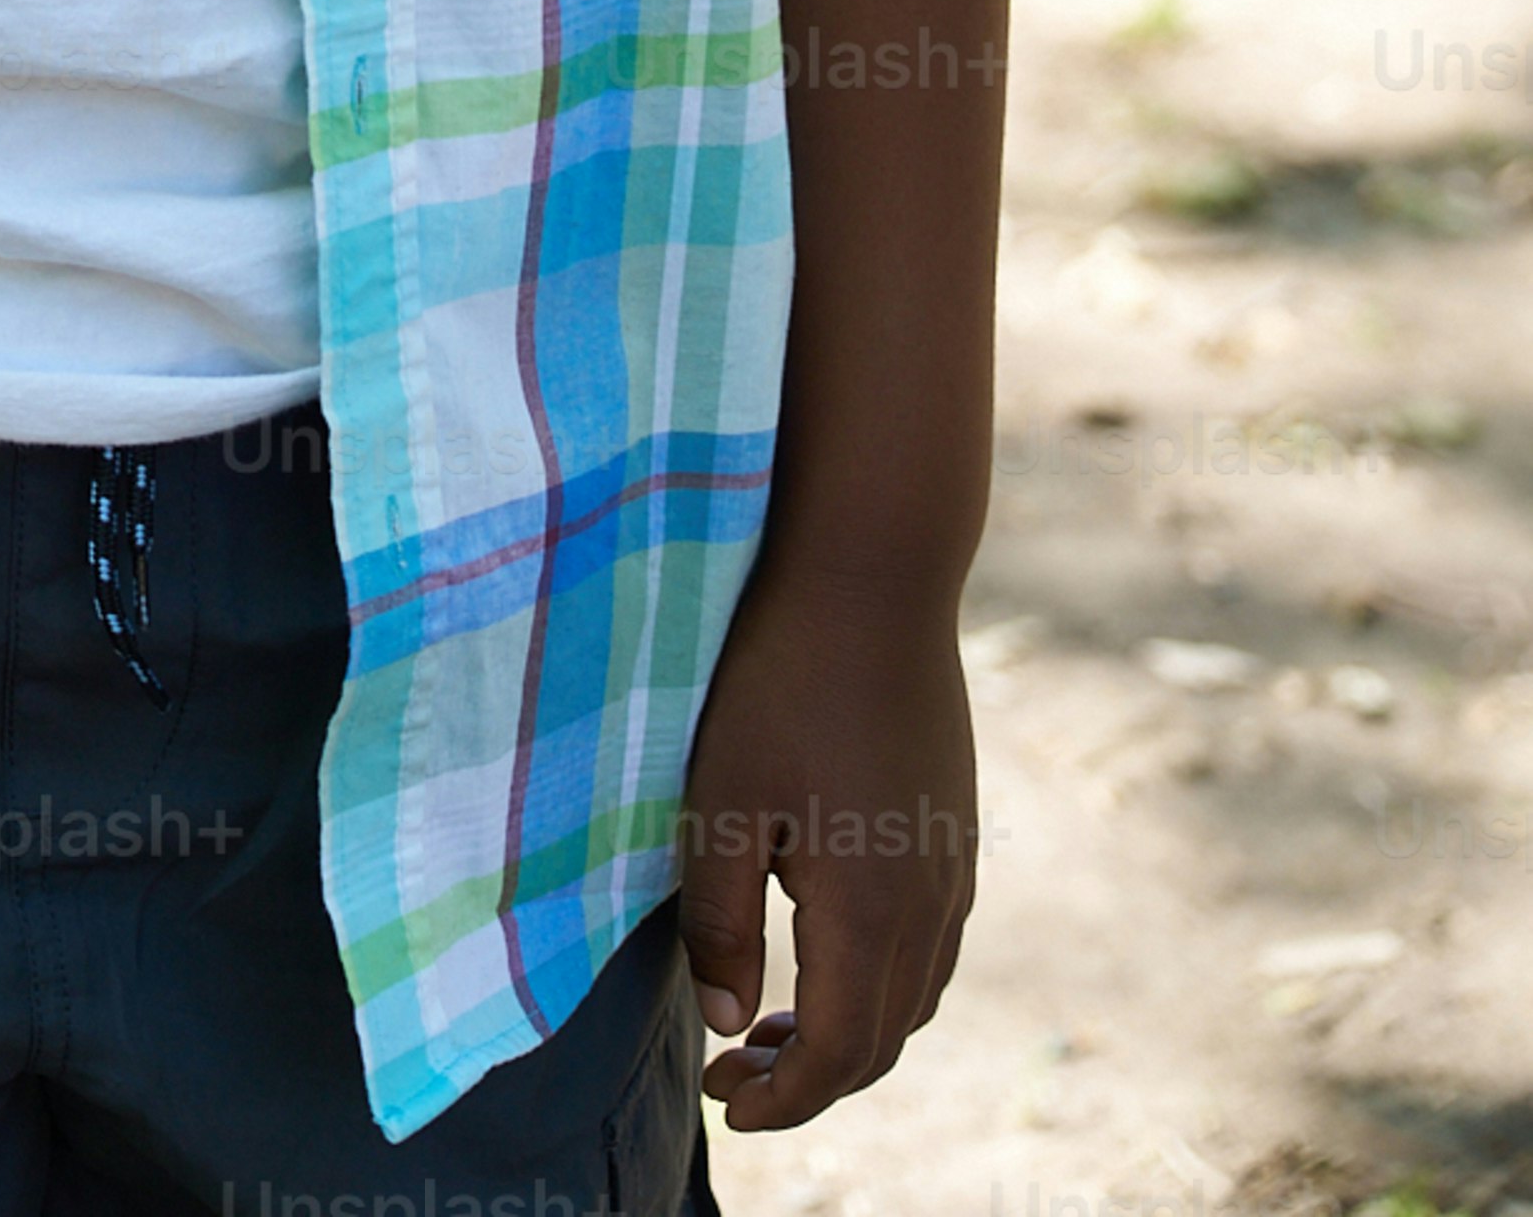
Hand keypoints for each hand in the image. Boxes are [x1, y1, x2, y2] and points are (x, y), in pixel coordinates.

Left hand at [674, 572, 977, 1128]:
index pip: (840, 1053)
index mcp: (872, 909)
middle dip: (810, 1075)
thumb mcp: (720, 800)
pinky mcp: (955, 823)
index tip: (725, 1099)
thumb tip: (727, 1022)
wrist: (872, 572)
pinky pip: (930, 941)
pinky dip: (880, 978)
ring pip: (913, 994)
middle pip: (882, 1039)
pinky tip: (824, 946)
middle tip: (733, 1070)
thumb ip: (718, 922)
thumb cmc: (780, 678)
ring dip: (848, 1029)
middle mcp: (931, 901)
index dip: (784, 1097)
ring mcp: (953, 862)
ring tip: (771, 1020)